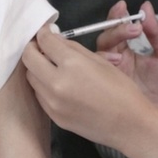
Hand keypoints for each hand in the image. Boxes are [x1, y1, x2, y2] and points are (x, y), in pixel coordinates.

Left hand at [20, 3, 157, 154]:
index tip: (47, 32)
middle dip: (33, 48)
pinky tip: (57, 84)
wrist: (129, 125)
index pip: (44, 41)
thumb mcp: (100, 61)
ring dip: (36, 68)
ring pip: (31, 77)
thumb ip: (73, 48)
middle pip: (29, 58)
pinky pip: (39, 95)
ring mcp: (52, 102)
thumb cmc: (121, 89)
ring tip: (50, 66)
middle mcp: (56, 83)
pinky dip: (43, 85)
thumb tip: (55, 38)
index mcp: (71, 64)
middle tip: (43, 47)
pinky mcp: (53, 117)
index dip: (44, 33)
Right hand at [93, 1, 157, 129]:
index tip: (122, 7)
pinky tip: (114, 66)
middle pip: (103, 41)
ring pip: (96, 58)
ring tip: (121, 54)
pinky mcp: (108, 93)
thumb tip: (146, 6)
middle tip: (131, 30)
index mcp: (128, 53)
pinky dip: (101, 69)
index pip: (116, 30)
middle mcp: (116, 63)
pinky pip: (96, 78)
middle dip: (113, 31)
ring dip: (107, 51)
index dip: (116, 17)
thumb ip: (156, 32)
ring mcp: (111, 78)